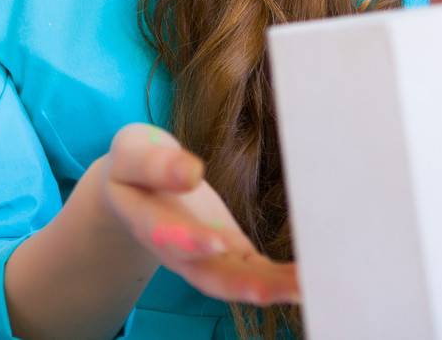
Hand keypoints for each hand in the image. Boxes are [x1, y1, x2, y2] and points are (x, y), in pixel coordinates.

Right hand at [99, 124, 299, 305]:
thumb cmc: (133, 165)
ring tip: (305, 288)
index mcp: (147, 220)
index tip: (216, 241)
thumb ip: (154, 163)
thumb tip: (192, 171)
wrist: (134, 187)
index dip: (190, 242)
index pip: (166, 235)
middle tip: (271, 289)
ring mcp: (206, 256)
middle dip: (240, 284)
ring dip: (270, 288)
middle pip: (206, 274)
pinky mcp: (231, 252)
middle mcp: (179, 250)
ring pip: (236, 280)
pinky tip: (309, 278)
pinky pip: (256, 270)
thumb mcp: (132, 152)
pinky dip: (282, 278)